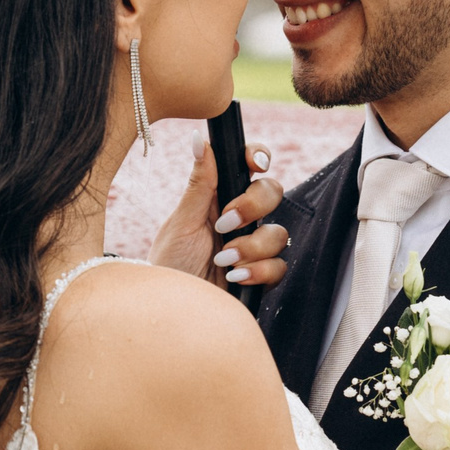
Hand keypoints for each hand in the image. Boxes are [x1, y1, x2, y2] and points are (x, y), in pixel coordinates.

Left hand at [152, 143, 287, 289]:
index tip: (255, 163)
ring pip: (278, 232)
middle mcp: (241, 219)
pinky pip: (279, 266)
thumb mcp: (181, 222)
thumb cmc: (170, 264)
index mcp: (220, 198)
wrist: (172, 310)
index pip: (249, 166)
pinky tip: (234, 278)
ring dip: (250, 246)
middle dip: (253, 206)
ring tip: (222, 260)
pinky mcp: (261, 275)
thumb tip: (199, 139)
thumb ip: (199, 184)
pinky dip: (257, 271)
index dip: (259, 156)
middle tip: (224, 224)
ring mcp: (253, 247)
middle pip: (272, 192)